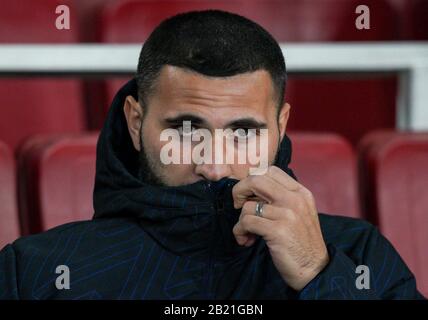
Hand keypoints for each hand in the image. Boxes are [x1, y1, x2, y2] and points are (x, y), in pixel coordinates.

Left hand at [232, 166, 328, 290]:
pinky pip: (246, 222)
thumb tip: (250, 188)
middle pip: (256, 180)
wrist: (315, 269)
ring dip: (240, 221)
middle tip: (237, 205)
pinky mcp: (278, 230)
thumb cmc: (301, 242)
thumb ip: (280, 198)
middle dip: (239, 191)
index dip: (252, 179)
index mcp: (300, 192)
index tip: (248, 194)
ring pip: (247, 206)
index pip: (270, 170)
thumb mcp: (298, 212)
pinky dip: (239, 232)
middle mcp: (295, 199)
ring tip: (247, 233)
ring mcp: (287, 214)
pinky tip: (246, 240)